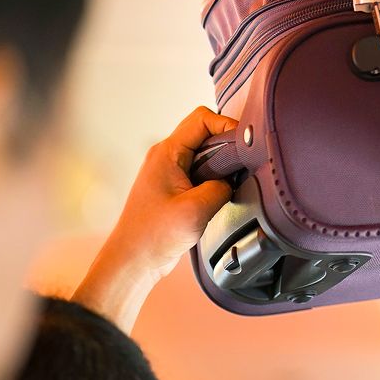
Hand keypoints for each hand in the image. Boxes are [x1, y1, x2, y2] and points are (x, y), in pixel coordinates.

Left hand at [73, 107, 237, 330]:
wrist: (135, 260)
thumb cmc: (153, 236)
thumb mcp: (196, 209)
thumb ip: (221, 187)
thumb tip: (233, 181)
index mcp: (166, 153)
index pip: (201, 119)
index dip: (226, 124)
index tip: (244, 142)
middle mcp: (166, 157)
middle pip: (206, 133)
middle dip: (228, 146)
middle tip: (242, 165)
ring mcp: (170, 172)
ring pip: (206, 153)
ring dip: (222, 165)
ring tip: (231, 183)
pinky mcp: (176, 187)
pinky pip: (202, 172)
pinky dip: (216, 179)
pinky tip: (220, 196)